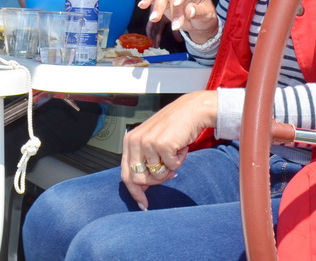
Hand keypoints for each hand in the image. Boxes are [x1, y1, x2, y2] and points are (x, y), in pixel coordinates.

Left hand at [120, 90, 216, 207]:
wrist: (190, 111)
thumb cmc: (172, 128)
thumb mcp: (151, 142)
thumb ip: (143, 162)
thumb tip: (141, 188)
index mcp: (129, 141)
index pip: (125, 174)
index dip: (134, 192)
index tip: (143, 204)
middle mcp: (135, 141)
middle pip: (138, 179)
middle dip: (156, 182)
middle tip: (170, 173)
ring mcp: (147, 143)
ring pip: (157, 175)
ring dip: (170, 168)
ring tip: (174, 152)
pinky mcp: (162, 145)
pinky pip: (171, 167)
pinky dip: (179, 161)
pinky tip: (180, 147)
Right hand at [138, 0, 216, 42]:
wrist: (199, 22)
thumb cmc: (205, 16)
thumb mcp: (207, 15)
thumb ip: (199, 11)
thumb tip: (189, 11)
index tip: (177, 3)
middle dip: (172, 9)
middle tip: (174, 24)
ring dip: (157, 7)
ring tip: (154, 19)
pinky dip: (148, 0)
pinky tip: (142, 5)